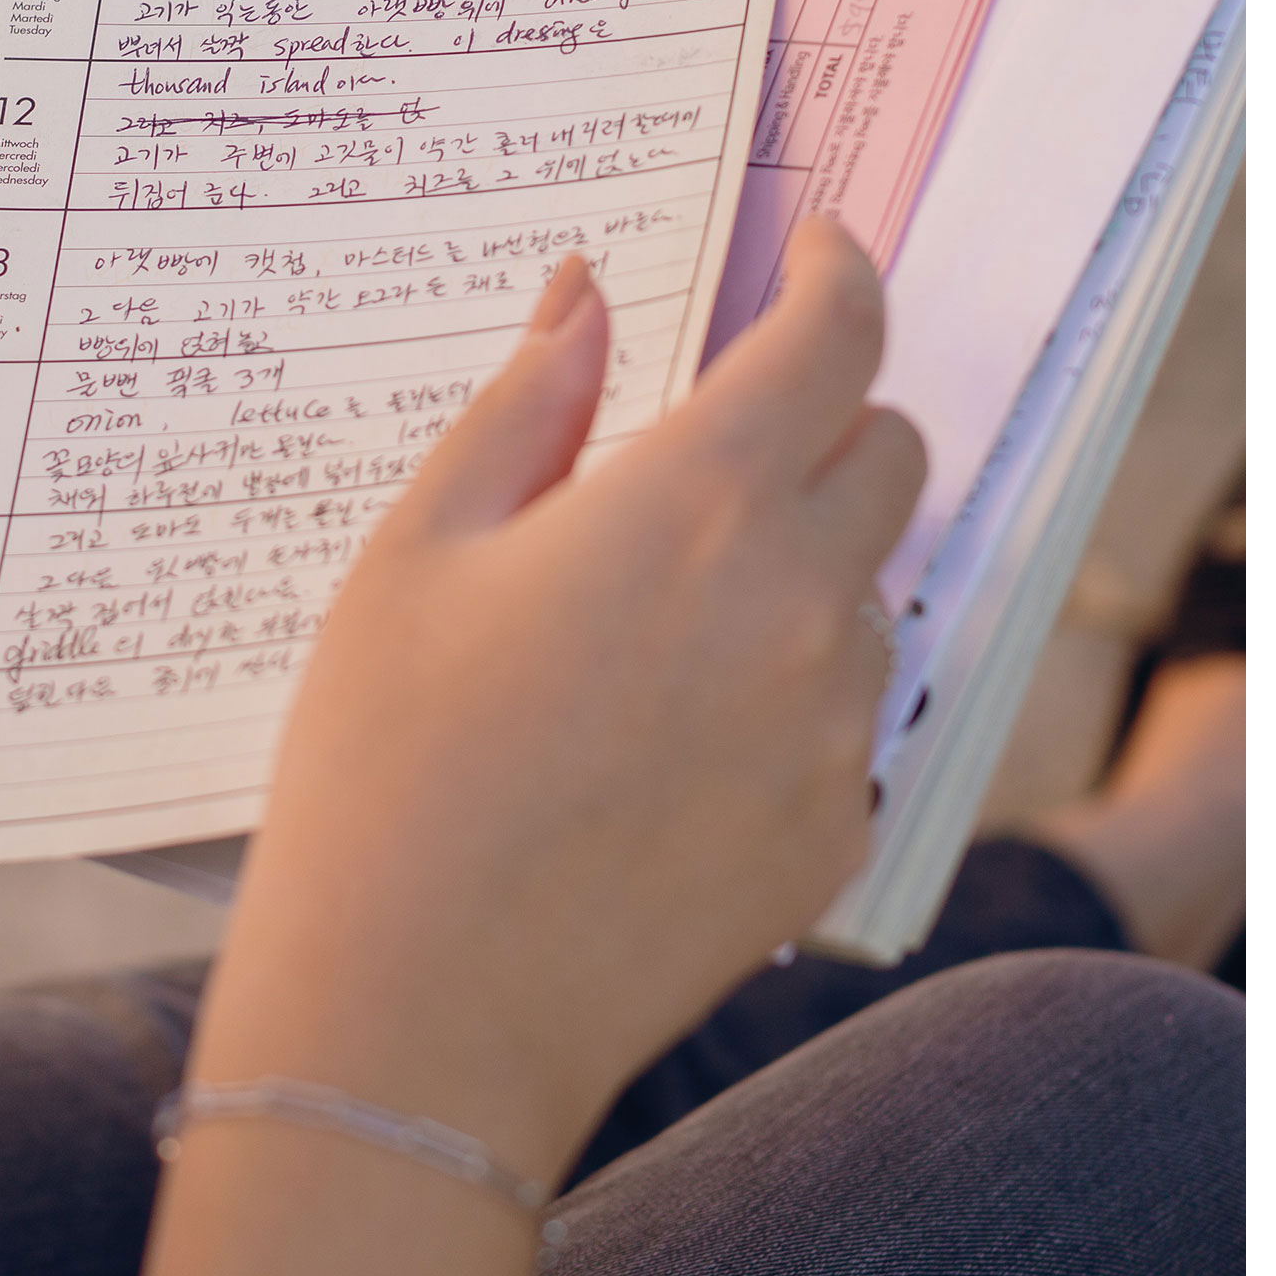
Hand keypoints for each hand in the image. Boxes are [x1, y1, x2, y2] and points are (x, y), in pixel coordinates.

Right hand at [192, 220, 927, 1170]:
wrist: (418, 1022)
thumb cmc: (386, 777)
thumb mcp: (417, 557)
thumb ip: (524, 408)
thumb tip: (588, 299)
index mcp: (697, 503)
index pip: (839, 339)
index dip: (840, 275)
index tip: (817, 253)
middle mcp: (799, 601)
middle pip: (889, 455)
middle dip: (824, 425)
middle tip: (716, 456)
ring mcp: (834, 725)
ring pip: (873, 593)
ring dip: (804, 573)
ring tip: (652, 639)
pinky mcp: (837, 829)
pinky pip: (850, 722)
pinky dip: (791, 702)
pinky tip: (666, 751)